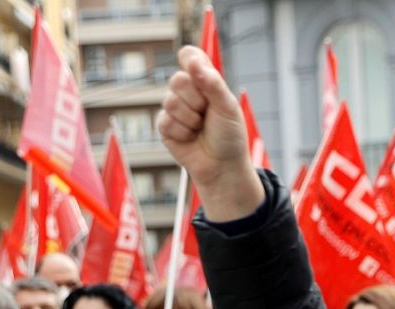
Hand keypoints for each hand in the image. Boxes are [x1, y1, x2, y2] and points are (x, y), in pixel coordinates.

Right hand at [158, 46, 263, 220]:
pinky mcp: (165, 126)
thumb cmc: (229, 135)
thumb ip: (212, 82)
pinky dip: (182, 133)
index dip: (189, 59)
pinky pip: (165, 122)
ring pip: (170, 102)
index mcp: (204, 79)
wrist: (222, 166)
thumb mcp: (227, 106)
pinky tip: (190, 138)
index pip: (189, 56)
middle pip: (177, 80)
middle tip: (207, 113)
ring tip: (200, 128)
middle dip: (195, 100)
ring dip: (190, 119)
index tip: (197, 69)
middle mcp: (187, 90)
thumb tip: (193, 61)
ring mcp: (174, 108)